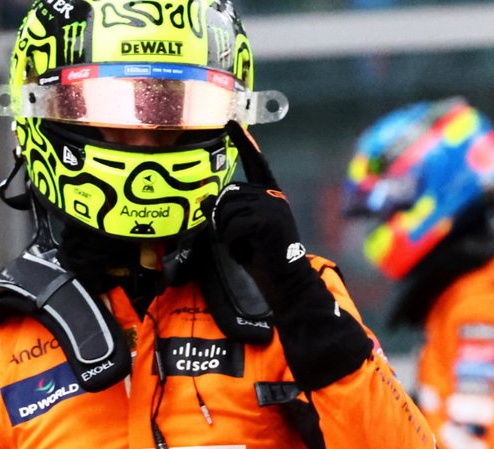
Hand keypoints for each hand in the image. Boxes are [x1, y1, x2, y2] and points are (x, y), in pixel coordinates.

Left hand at [204, 122, 311, 306]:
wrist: (287, 280)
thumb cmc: (262, 256)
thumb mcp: (242, 230)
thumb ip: (229, 212)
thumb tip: (207, 200)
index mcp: (270, 194)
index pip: (256, 163)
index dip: (245, 143)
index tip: (232, 123)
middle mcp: (273, 195)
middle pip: (228, 194)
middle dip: (221, 220)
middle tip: (236, 241)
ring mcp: (272, 205)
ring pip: (226, 211)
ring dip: (226, 233)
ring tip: (244, 246)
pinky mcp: (267, 220)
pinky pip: (232, 226)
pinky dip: (232, 242)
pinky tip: (248, 250)